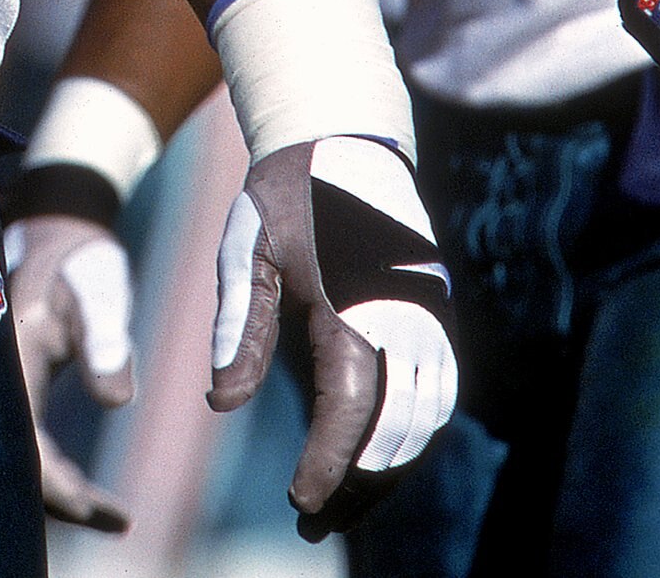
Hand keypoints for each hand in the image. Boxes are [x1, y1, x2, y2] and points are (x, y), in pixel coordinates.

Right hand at [4, 213, 133, 530]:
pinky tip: (88, 493)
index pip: (23, 445)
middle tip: (118, 520)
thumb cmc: (80, 262)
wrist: (56, 233)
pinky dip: (54, 472)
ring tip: (113, 516)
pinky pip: (25, 443)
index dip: (59, 487)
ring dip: (59, 492)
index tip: (103, 510)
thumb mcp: (99, 292)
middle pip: (13, 464)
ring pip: (17, 458)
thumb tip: (119, 401)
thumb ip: (107, 340)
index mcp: (5, 362)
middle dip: (61, 502)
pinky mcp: (10, 390)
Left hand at [206, 137, 454, 540]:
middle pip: (398, 425)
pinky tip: (381, 456)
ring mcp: (431, 313)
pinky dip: (416, 431)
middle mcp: (407, 313)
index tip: (300, 501)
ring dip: (394, 465)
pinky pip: (439, 389)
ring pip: (428, 415)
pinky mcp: (439, 312)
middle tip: (316, 522)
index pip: (351, 406)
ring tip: (347, 504)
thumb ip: (238, 325)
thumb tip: (221, 402)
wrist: (345, 137)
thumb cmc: (285, 193)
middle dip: (361, 483)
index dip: (330, 462)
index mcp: (355, 299)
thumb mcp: (246, 248)